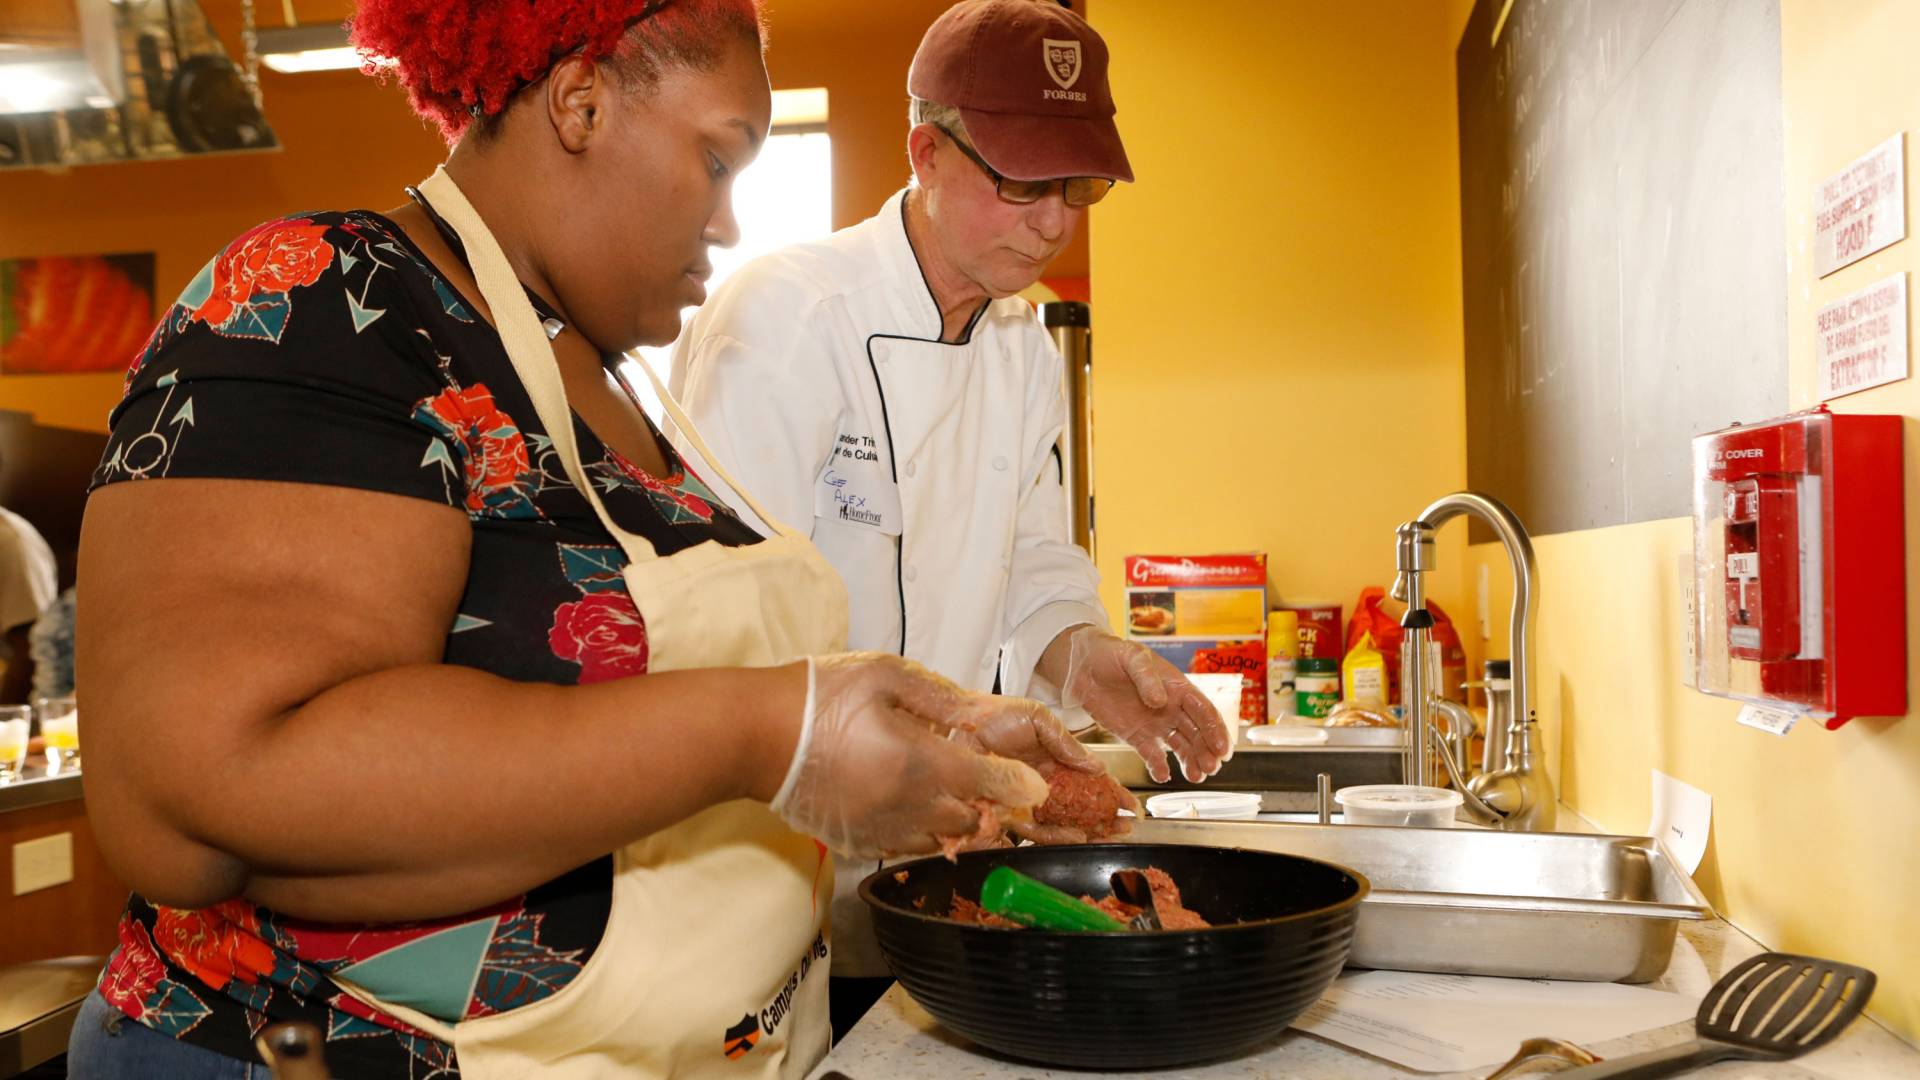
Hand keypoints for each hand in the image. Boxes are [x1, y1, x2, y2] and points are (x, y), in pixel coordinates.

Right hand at [769, 653, 1047, 857]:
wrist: (757, 736)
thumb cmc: (820, 697)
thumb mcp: (887, 676)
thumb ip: (943, 699)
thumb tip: (986, 718)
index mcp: (922, 763)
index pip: (993, 786)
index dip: (1018, 784)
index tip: (1030, 782)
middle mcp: (908, 806)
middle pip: (973, 821)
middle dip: (986, 802)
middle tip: (981, 776)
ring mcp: (882, 831)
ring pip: (944, 841)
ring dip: (955, 820)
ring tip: (944, 789)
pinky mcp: (858, 844)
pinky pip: (907, 847)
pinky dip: (921, 831)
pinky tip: (909, 804)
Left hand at [945, 695, 1140, 844]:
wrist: (962, 720)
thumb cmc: (995, 714)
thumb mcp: (1040, 719)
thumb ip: (1066, 743)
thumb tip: (1097, 767)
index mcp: (1053, 761)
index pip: (1088, 781)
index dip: (1109, 792)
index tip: (1130, 803)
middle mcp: (1042, 783)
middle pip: (1079, 807)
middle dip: (1105, 818)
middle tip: (1126, 826)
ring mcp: (1026, 799)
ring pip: (1062, 823)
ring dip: (1088, 831)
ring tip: (1109, 835)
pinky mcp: (1008, 811)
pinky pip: (1036, 829)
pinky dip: (1058, 835)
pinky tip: (1077, 836)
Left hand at [1058, 627, 1232, 782]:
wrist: (1083, 665)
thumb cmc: (1113, 654)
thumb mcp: (1131, 658)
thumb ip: (1147, 677)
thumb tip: (1161, 700)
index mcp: (1177, 688)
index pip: (1204, 711)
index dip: (1216, 730)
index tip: (1223, 750)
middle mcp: (1171, 709)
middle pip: (1197, 734)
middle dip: (1207, 752)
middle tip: (1211, 769)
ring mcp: (1155, 724)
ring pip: (1180, 747)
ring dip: (1191, 762)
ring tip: (1196, 777)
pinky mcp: (1136, 736)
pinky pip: (1152, 755)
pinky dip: (1159, 767)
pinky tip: (1162, 776)